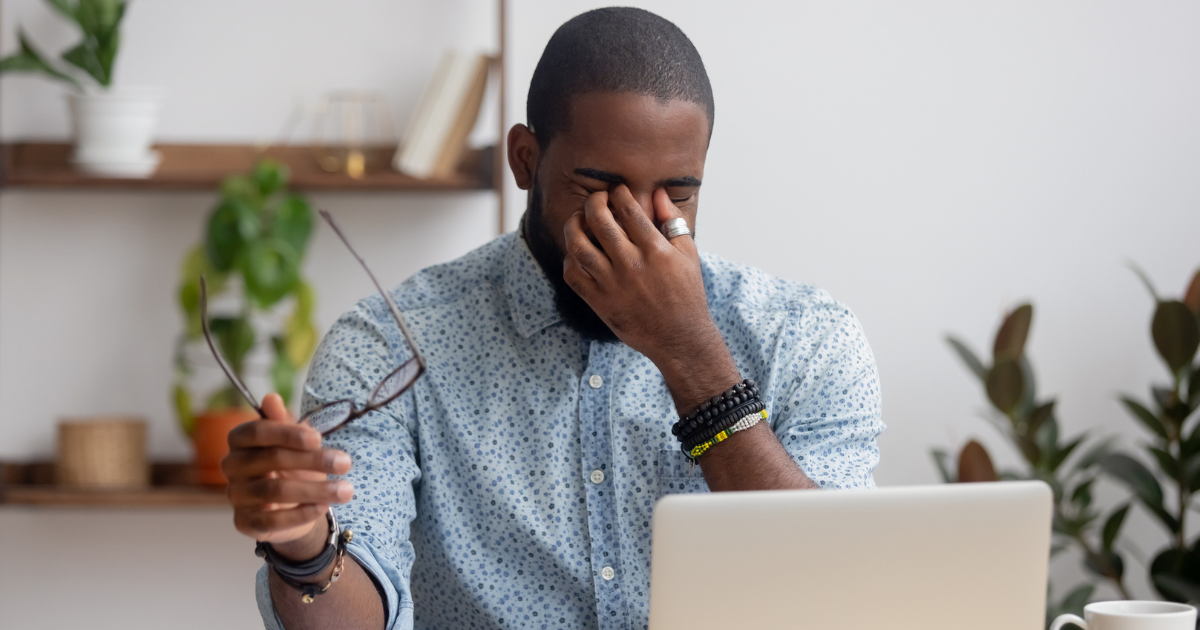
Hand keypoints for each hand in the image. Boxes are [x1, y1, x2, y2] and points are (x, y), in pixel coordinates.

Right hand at [221, 393, 353, 549]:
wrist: (294, 505)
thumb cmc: (295, 465)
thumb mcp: (296, 442)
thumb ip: (285, 422)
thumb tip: (271, 398)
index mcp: (240, 439)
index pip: (257, 432)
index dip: (287, 434)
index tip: (318, 438)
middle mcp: (232, 466)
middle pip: (271, 460)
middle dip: (313, 460)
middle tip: (345, 463)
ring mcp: (236, 495)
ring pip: (274, 491)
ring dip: (315, 490)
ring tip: (345, 490)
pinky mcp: (244, 522)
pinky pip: (271, 520)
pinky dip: (300, 514)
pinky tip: (323, 508)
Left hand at [562, 185, 739, 410]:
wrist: (679, 338)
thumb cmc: (687, 294)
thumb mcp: (688, 254)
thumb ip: (673, 221)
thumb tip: (658, 193)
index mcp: (655, 250)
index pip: (628, 209)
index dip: (618, 193)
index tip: (617, 191)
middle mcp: (631, 265)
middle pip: (599, 221)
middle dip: (594, 201)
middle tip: (597, 199)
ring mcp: (612, 284)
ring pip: (578, 246)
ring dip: (574, 226)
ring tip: (579, 220)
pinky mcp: (599, 302)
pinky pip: (573, 275)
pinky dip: (570, 259)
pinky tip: (577, 252)